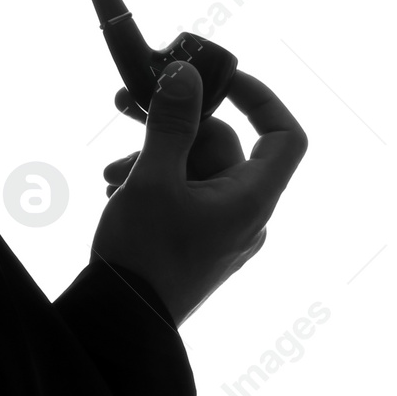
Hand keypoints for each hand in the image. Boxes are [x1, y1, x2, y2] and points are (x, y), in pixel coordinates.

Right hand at [92, 61, 307, 326]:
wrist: (120, 322)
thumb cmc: (144, 256)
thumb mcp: (154, 179)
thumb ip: (171, 123)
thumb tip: (185, 74)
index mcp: (252, 199)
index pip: (284, 136)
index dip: (260, 98)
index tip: (220, 79)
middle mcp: (247, 214)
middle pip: (222, 146)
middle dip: (171, 128)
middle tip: (127, 109)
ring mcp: (222, 231)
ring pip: (195, 169)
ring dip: (152, 156)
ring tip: (112, 172)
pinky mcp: (196, 242)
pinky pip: (184, 195)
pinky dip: (152, 182)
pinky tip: (115, 188)